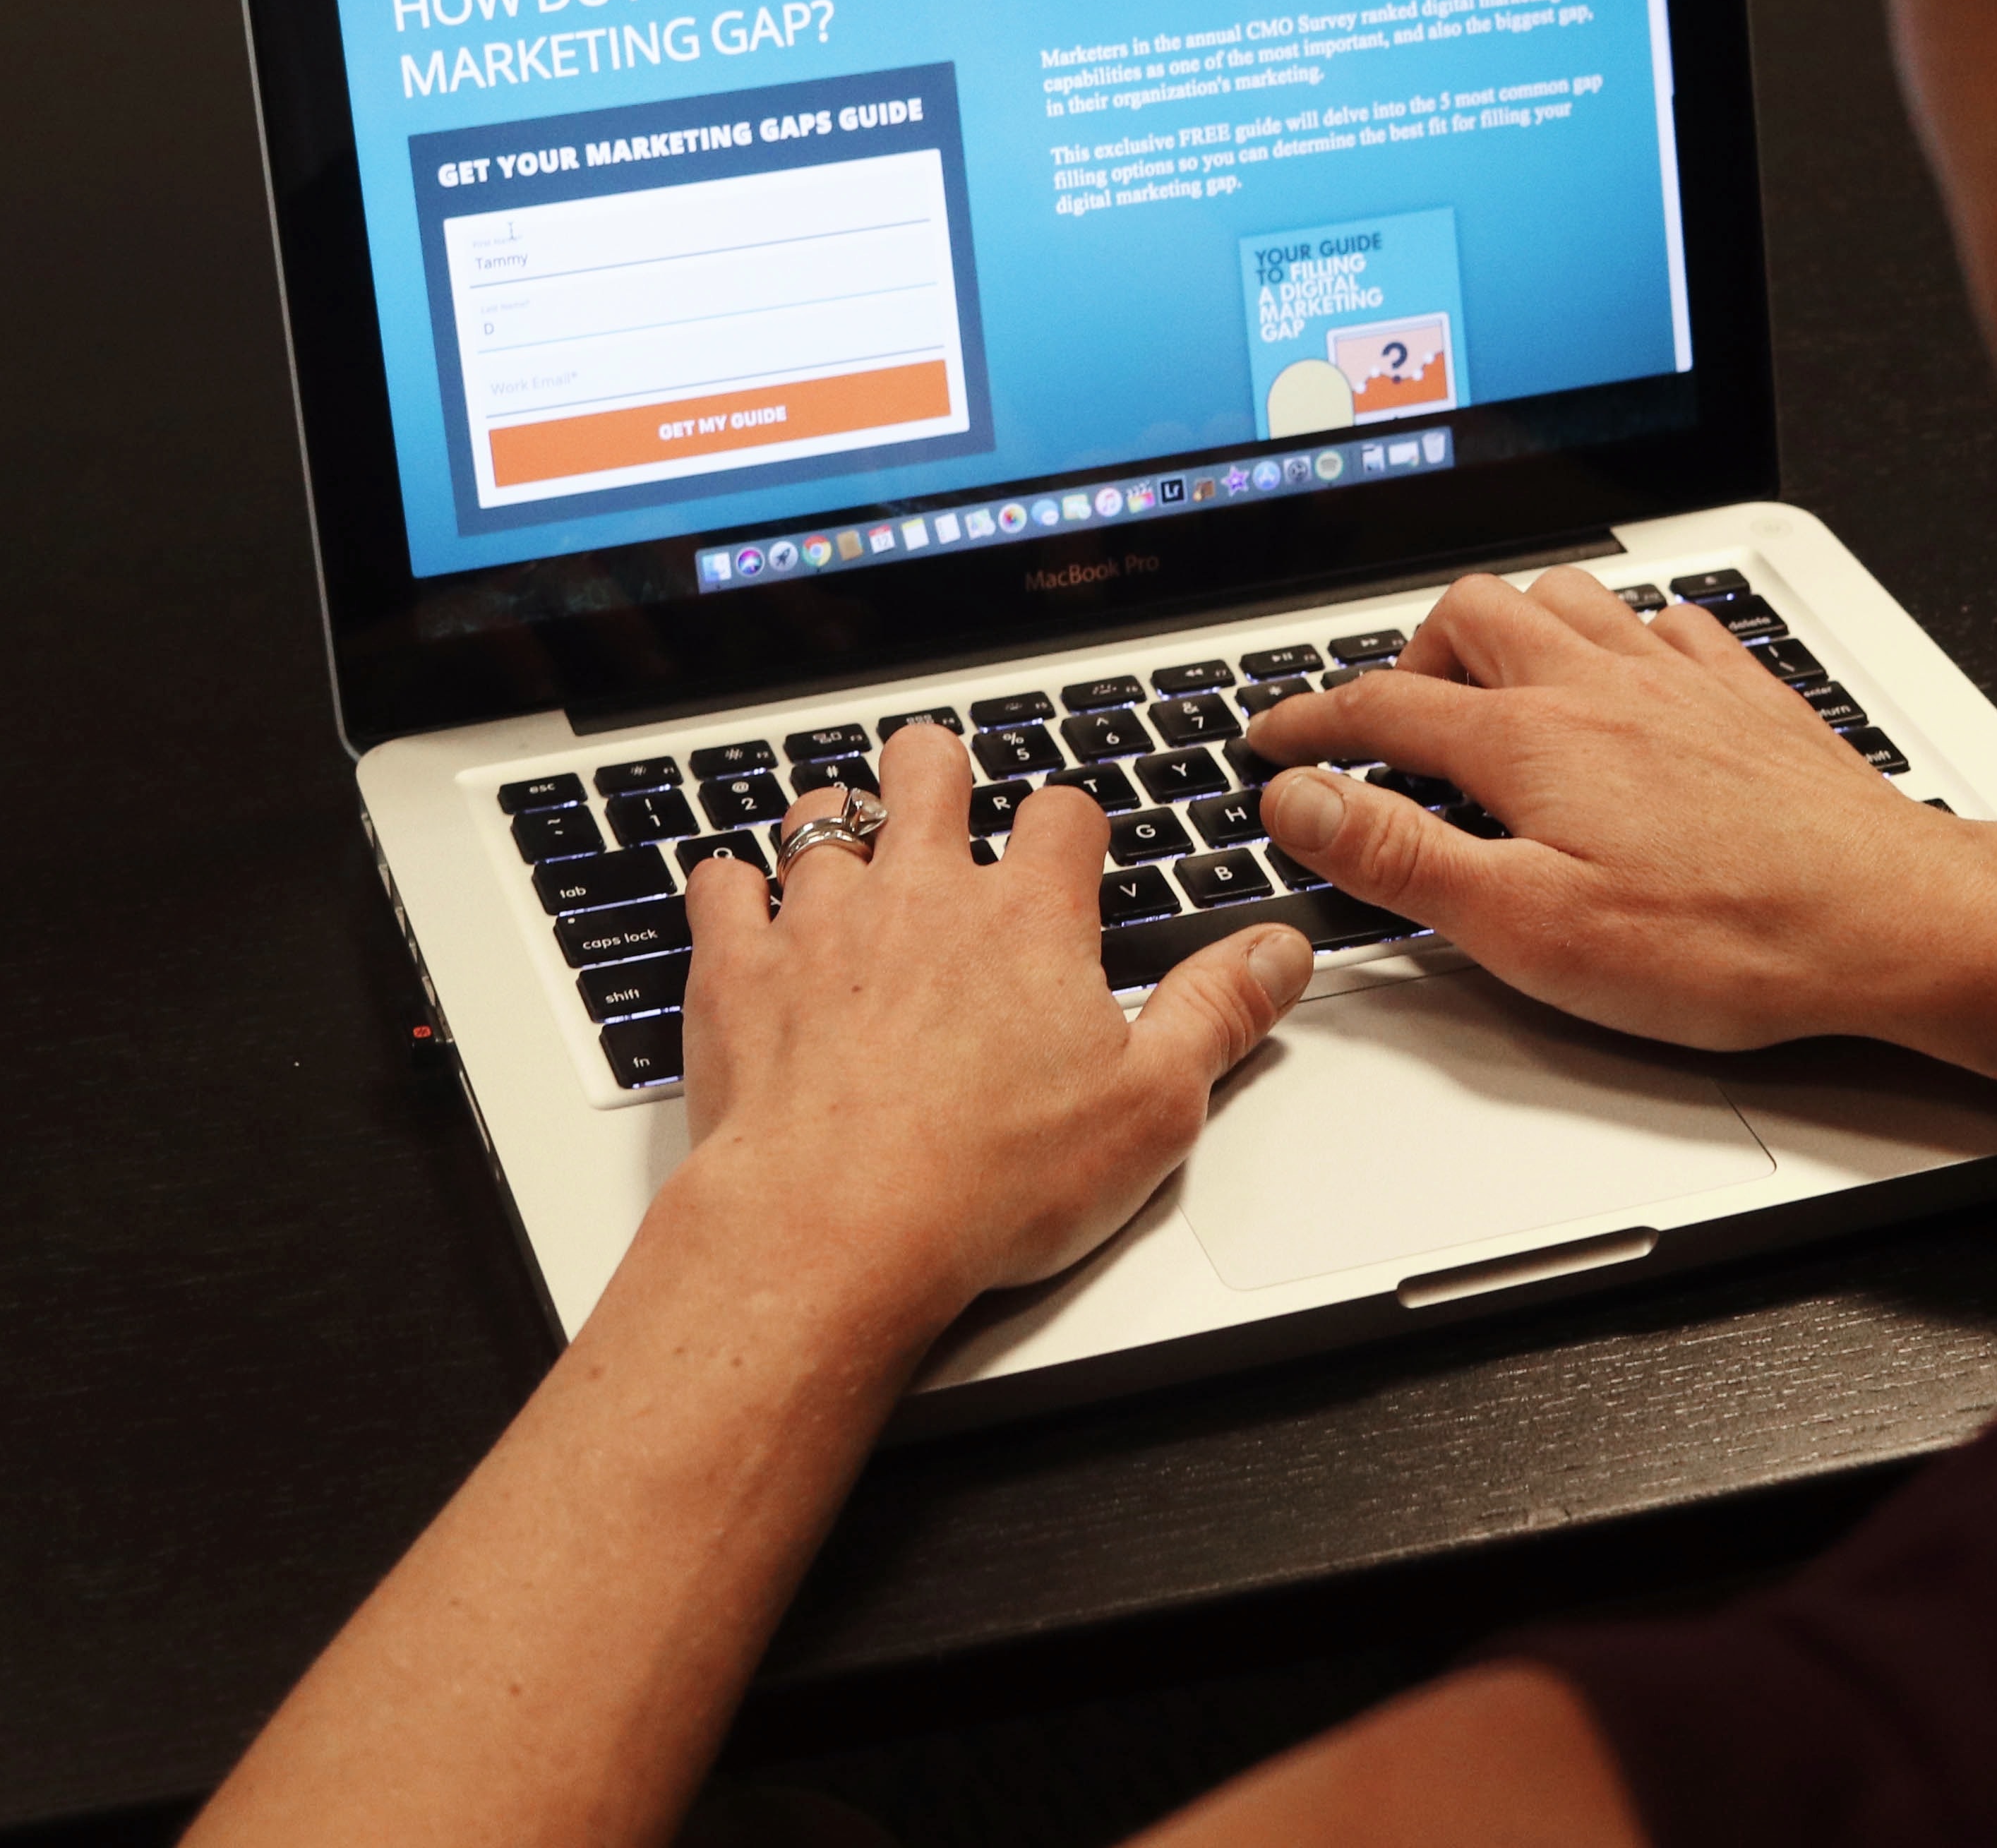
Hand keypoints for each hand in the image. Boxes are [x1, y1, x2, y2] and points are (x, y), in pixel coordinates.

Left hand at [676, 718, 1316, 1332]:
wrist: (838, 1228)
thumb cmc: (990, 1181)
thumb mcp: (1151, 1107)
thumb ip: (1217, 1014)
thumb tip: (1277, 953)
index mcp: (1028, 917)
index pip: (1061, 815)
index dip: (1068, 823)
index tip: (1068, 847)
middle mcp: (922, 894)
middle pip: (926, 769)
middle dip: (936, 771)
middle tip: (940, 793)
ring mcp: (821, 921)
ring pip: (820, 817)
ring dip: (835, 822)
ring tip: (846, 847)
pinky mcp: (737, 969)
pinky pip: (719, 886)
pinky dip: (731, 890)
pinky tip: (743, 909)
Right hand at [1243, 567, 1973, 1051]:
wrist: (1890, 919)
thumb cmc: (1724, 939)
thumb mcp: (1527, 925)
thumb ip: (1402, 857)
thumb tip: (1302, 801)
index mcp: (1531, 739)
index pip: (1383, 708)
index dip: (1310, 724)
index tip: (1271, 740)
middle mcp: (1600, 684)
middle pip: (1471, 615)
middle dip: (1407, 655)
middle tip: (1385, 718)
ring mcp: (1680, 680)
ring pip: (1567, 593)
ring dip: (1508, 624)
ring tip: (1489, 682)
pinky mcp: (1748, 695)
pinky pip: (1668, 619)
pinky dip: (1620, 632)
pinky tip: (1628, 671)